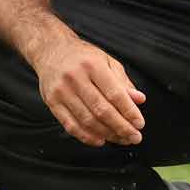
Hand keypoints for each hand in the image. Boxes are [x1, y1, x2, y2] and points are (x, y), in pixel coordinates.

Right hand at [29, 36, 146, 146]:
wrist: (50, 49)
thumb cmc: (82, 56)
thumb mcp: (106, 61)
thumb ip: (123, 82)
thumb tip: (139, 100)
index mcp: (93, 65)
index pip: (115, 93)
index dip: (129, 111)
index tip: (140, 124)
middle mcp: (75, 77)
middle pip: (101, 110)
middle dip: (121, 127)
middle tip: (134, 137)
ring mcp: (61, 91)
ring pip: (87, 120)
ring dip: (107, 134)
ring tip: (121, 139)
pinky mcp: (51, 101)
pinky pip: (70, 125)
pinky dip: (87, 136)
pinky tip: (100, 140)